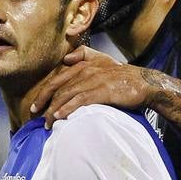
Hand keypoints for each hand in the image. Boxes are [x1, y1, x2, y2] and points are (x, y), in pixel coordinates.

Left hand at [29, 48, 155, 127]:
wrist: (145, 83)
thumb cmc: (123, 75)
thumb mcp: (103, 60)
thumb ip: (84, 55)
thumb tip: (66, 59)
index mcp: (83, 64)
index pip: (57, 79)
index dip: (44, 93)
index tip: (35, 107)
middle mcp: (86, 70)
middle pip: (59, 89)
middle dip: (45, 105)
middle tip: (38, 119)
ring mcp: (95, 80)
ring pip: (67, 95)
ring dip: (54, 111)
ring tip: (48, 124)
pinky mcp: (103, 90)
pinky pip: (80, 100)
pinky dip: (68, 109)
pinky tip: (60, 117)